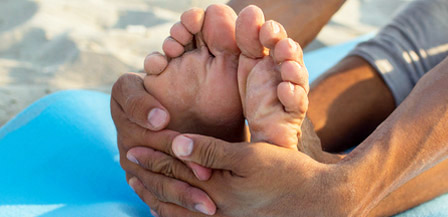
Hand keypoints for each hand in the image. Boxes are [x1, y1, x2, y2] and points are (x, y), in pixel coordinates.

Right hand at [110, 73, 215, 212]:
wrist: (203, 117)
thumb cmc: (206, 90)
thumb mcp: (204, 73)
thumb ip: (202, 67)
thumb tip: (206, 57)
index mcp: (126, 92)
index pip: (127, 96)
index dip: (142, 107)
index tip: (163, 119)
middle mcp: (123, 121)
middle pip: (143, 144)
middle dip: (176, 161)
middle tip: (206, 174)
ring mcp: (127, 152)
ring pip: (150, 176)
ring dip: (180, 193)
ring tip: (207, 204)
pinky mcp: (137, 175)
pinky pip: (151, 194)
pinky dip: (173, 206)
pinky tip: (193, 215)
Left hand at [125, 134, 360, 215]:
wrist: (319, 205)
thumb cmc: (290, 175)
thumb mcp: (253, 156)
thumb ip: (212, 151)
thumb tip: (177, 144)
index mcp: (216, 190)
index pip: (176, 170)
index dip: (154, 155)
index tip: (134, 145)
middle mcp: (214, 212)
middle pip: (170, 194)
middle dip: (148, 177)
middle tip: (128, 165)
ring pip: (177, 214)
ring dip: (156, 198)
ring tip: (140, 186)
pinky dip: (175, 214)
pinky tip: (171, 207)